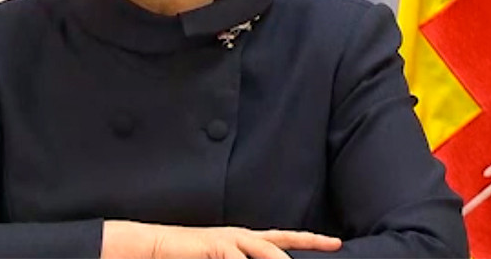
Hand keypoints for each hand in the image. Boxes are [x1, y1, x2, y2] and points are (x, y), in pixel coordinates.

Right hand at [101, 220, 341, 258]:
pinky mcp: (215, 246)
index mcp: (243, 239)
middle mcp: (240, 236)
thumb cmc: (187, 255)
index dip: (309, 240)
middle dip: (306, 244)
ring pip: (266, 252)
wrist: (155, 246)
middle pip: (279, 242)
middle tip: (333, 246)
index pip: (282, 239)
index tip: (335, 242)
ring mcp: (228, 240)